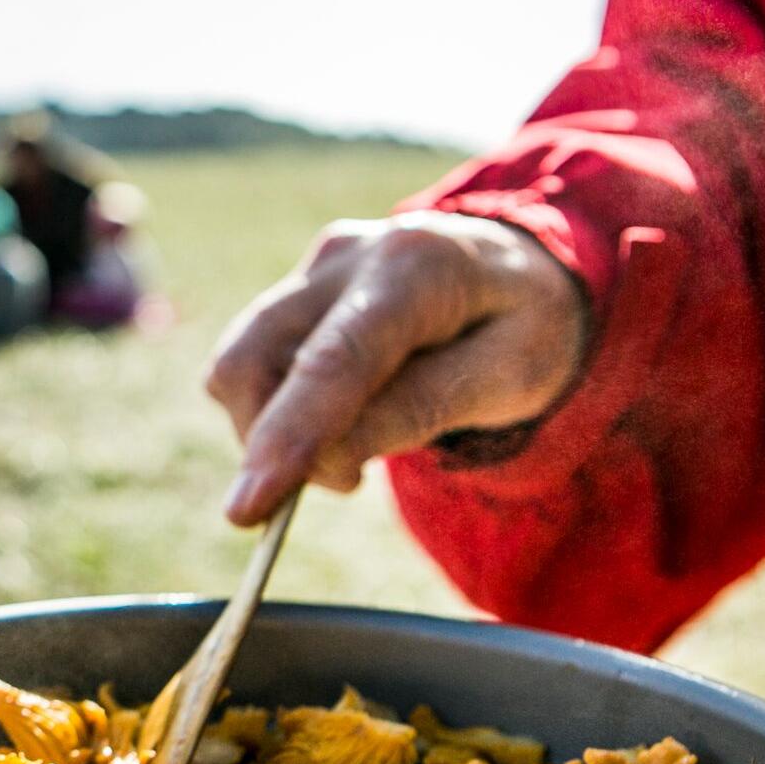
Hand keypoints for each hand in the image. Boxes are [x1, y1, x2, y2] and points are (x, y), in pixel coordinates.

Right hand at [205, 211, 586, 524]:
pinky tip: (337, 413)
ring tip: (354, 446)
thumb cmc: (526, 329)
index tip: (248, 507)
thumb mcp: (512, 378)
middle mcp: (352, 256)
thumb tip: (327, 457)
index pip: (334, 358)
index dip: (288, 432)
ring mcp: (314, 268)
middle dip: (270, 441)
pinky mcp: (294, 289)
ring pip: (239, 363)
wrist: (522, 267)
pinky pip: (252, 361)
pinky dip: (280, 409)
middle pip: (255, 356)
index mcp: (419, 267)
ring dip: (274, 430)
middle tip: (349, 480)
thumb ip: (424, 409)